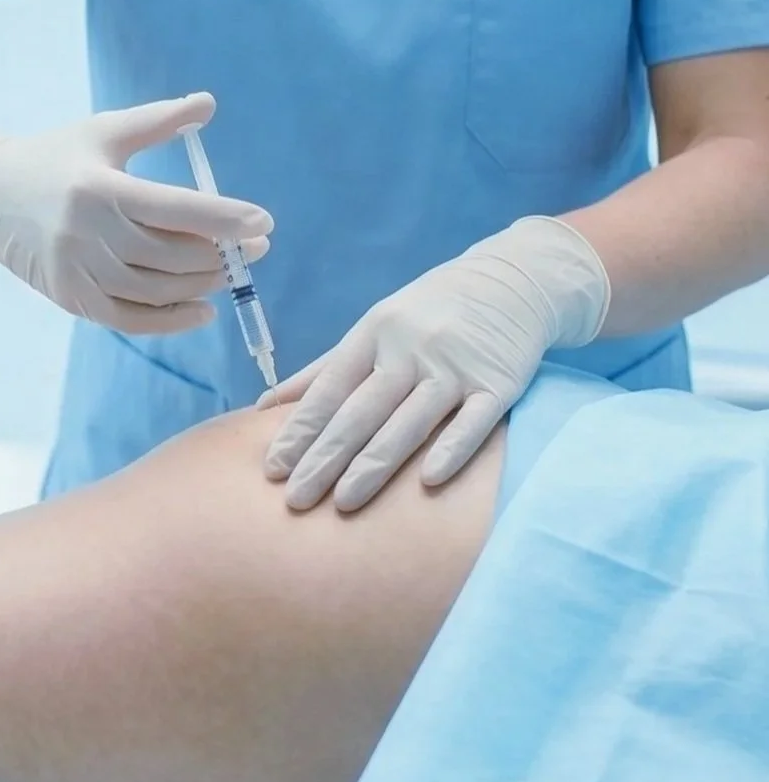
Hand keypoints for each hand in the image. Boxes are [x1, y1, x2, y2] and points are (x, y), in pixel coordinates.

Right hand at [0, 92, 273, 333]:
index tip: (264, 223)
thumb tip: (209, 103)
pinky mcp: (71, 298)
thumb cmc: (56, 159)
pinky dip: (170, 320)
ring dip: (202, 285)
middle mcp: (87, 232)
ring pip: (155, 289)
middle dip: (222, 254)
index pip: (175, 209)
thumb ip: (158, 121)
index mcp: (99, 186)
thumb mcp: (103, 131)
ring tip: (230, 271)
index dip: (224, 219)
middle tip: (254, 248)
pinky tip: (202, 310)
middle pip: (171, 255)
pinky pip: (130, 318)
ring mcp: (77, 270)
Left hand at [259, 218, 609, 510]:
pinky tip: (428, 481)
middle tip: (295, 499)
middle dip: (325, 457)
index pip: (329, 389)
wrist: (513, 279)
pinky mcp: (498, 383)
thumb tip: (267, 405)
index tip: (273, 468)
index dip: (300, 430)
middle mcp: (409, 350)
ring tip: (344, 502)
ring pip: (409, 421)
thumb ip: (324, 369)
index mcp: (373, 335)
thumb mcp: (374, 328)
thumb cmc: (428, 313)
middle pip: (361, 411)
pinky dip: (452, 448)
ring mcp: (455, 366)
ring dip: (375, 463)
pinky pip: (473, 421)